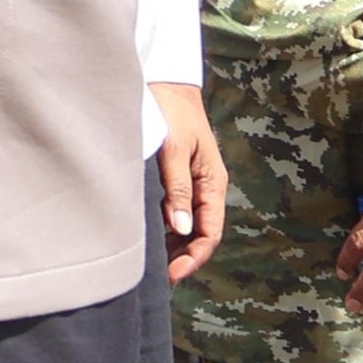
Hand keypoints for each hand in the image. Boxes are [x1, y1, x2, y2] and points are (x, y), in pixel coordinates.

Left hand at [149, 82, 226, 281]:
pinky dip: (165, 229)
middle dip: (182, 258)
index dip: (194, 257)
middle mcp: (205, 188)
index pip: (210, 233)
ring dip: (173, 246)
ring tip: (152, 267)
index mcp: (213, 183)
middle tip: (158, 279)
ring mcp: (191, 184)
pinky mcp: (176, 179)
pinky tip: (149, 239)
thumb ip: (178, 188)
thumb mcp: (175, 150)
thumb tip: (181, 228)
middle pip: (199, 234)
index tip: (173, 275)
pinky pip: (175, 212)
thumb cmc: (172, 112)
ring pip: (186, 226)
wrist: (166, 83)